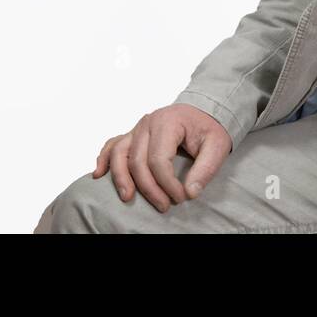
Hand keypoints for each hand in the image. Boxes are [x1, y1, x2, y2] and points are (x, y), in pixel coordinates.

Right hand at [92, 104, 231, 212]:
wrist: (203, 111)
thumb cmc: (209, 128)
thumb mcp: (218, 146)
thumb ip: (206, 168)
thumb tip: (190, 192)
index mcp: (168, 121)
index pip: (159, 159)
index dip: (167, 183)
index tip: (181, 197)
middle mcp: (148, 123)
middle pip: (138, 160)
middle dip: (148, 187)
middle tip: (163, 206)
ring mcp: (138, 127)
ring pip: (119, 153)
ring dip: (120, 178)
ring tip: (127, 198)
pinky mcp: (133, 134)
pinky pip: (113, 145)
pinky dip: (104, 159)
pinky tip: (99, 175)